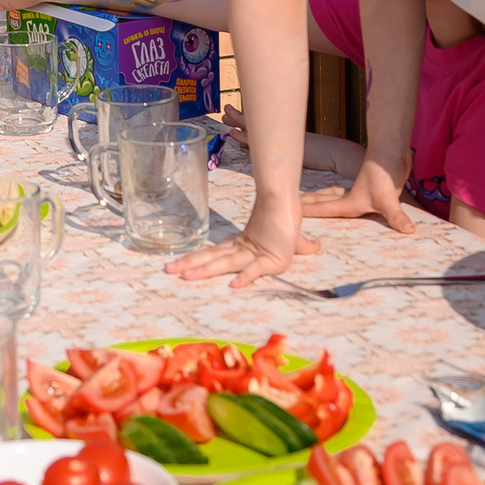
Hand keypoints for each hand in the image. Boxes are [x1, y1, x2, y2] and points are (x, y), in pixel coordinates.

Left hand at [163, 200, 315, 288]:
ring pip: (225, 264)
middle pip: (212, 260)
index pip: (214, 256)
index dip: (196, 262)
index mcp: (242, 248)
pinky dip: (245, 276)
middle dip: (190, 266)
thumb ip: (300, 246)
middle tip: (167, 270)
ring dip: (204, 270)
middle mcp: (243, 251)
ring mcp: (255, 254)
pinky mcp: (272, 258)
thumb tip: (316, 247)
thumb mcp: (292, 241)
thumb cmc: (287, 218)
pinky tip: (233, 284)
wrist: (289, 201)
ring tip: (184, 276)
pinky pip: (256, 269)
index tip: (177, 267)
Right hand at [299, 152, 415, 234]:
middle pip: (323, 201)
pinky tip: (338, 197)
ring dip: (319, 198)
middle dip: (307, 204)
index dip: (308, 213)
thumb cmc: (385, 172)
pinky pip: (343, 195)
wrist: (391, 151)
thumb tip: (408, 230)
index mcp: (350, 202)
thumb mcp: (389, 197)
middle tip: (290, 206)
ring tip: (305, 200)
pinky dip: (334, 196)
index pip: (324, 209)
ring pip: (331, 196)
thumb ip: (396, 216)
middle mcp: (350, 197)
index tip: (291, 214)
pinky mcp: (367, 188)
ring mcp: (357, 191)